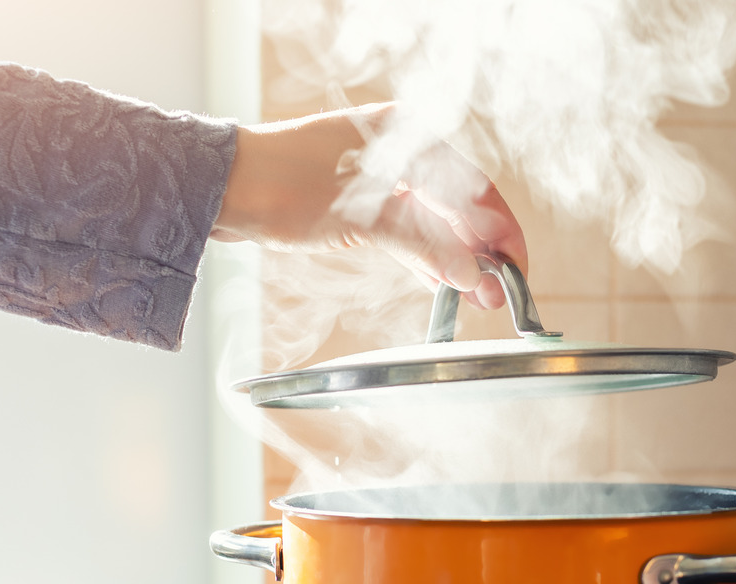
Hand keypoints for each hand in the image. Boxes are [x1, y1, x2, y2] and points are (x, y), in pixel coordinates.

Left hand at [210, 103, 526, 309]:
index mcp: (408, 135)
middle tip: (498, 295)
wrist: (220, 188)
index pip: (475, 188)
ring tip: (477, 297)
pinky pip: (407, 231)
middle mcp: (399, 150)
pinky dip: (426, 256)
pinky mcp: (359, 202)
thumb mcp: (365, 217)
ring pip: (433, 222)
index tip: (515, 270)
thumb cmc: (284, 184)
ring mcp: (378, 176)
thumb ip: (426, 245)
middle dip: (480, 252)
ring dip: (455, 259)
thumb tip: (471, 275)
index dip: (500, 233)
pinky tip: (444, 283)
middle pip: (458, 206)